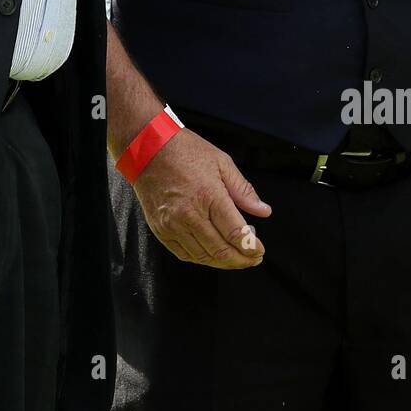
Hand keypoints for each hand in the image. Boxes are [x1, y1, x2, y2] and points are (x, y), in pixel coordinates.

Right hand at [131, 129, 271, 268]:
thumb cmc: (185, 151)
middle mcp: (189, 214)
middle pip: (221, 250)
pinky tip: (212, 254)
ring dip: (223, 262)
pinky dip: (201, 259)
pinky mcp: (160, 229)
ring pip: (203, 257)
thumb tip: (263, 211)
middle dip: (241, 260)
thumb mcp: (222, 162)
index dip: (251, 248)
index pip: (235, 234)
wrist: (147, 148)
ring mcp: (173, 224)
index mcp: (209, 196)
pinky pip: (183, 254)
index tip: (259, 251)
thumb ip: (243, 190)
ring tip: (235, 258)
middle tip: (252, 259)